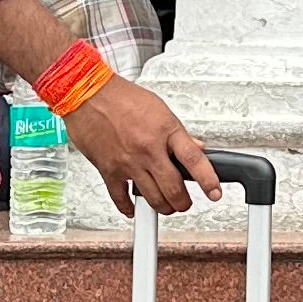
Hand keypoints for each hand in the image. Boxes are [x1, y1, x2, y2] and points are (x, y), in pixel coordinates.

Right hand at [63, 74, 219, 215]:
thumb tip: (196, 147)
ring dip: (163, 207)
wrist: (87, 94)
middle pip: (174, 188)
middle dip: (183, 202)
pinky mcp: (109, 170)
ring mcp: (129, 162)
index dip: (208, 180)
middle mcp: (148, 149)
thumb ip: (178, 133)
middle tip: (185, 203)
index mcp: (166, 131)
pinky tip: (133, 207)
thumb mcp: (160, 109)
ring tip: (166, 205)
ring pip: (152, 198)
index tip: (214, 192)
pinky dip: (128, 206)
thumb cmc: (121, 97)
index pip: (194, 160)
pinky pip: (121, 197)